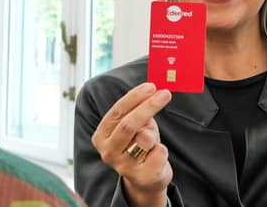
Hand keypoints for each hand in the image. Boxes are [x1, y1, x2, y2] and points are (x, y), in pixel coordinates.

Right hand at [91, 83, 172, 206]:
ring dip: (154, 134)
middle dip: (148, 106)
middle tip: (165, 94)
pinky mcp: (142, 177)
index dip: (135, 97)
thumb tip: (154, 90)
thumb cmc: (139, 145)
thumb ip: (137, 111)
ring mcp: (123, 167)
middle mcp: (108, 152)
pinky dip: (162, 150)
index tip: (151, 86)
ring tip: (151, 142)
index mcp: (101, 137)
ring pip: (145, 138)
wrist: (145, 179)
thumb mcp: (135, 126)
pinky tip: (155, 157)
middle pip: (128, 124)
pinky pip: (160, 152)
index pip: (117, 112)